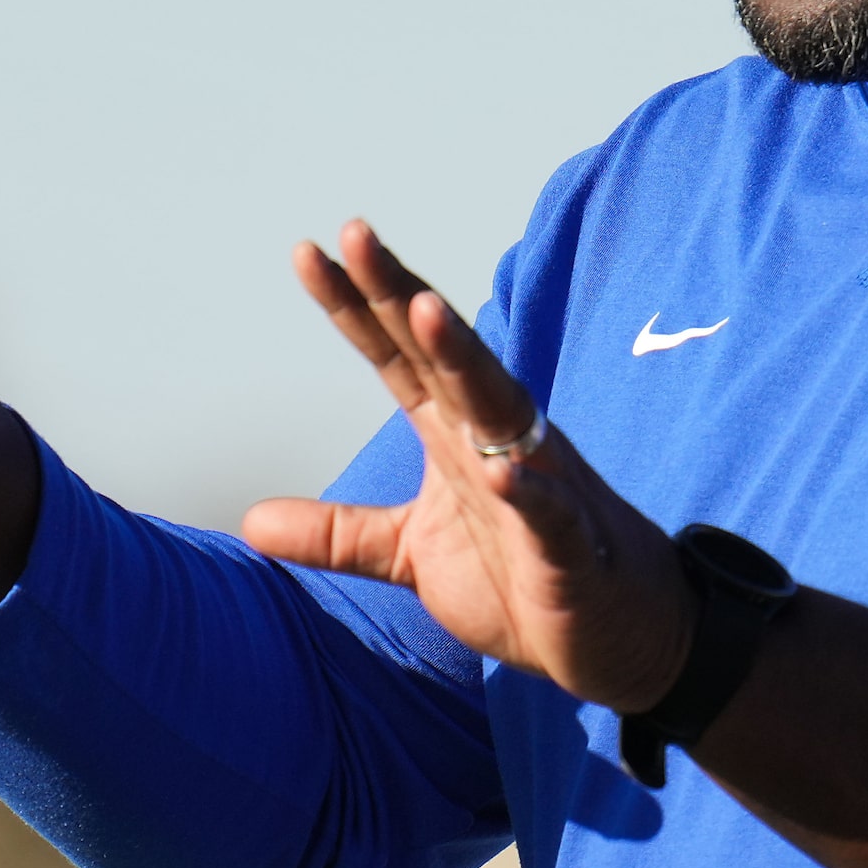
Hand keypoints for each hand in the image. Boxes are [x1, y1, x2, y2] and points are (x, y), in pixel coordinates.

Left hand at [245, 221, 694, 713]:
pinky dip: (528, 490)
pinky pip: (549, 512)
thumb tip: (250, 523)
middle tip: (355, 234)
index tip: (308, 251)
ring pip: (497, 409)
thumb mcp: (409, 554)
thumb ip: (339, 533)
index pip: (395, 356)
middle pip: (441, 357)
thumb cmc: (519, 576)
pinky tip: (502, 472)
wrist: (616, 633)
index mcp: (453, 436)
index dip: (355, 307)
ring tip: (424, 312)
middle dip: (401, 296)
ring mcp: (536, 486)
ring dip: (463, 361)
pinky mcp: (569, 547)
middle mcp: (494, 442)